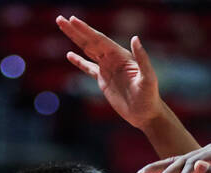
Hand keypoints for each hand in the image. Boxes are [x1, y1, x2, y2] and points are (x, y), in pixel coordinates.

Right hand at [56, 15, 162, 129]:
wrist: (146, 114)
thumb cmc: (150, 97)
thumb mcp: (148, 78)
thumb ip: (142, 58)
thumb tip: (135, 38)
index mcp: (121, 56)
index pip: (99, 40)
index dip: (85, 30)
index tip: (73, 20)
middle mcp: (113, 59)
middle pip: (90, 41)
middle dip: (75, 31)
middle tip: (60, 19)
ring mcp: (107, 68)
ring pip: (88, 50)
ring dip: (75, 39)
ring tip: (63, 27)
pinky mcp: (104, 80)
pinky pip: (88, 68)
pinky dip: (79, 61)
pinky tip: (69, 54)